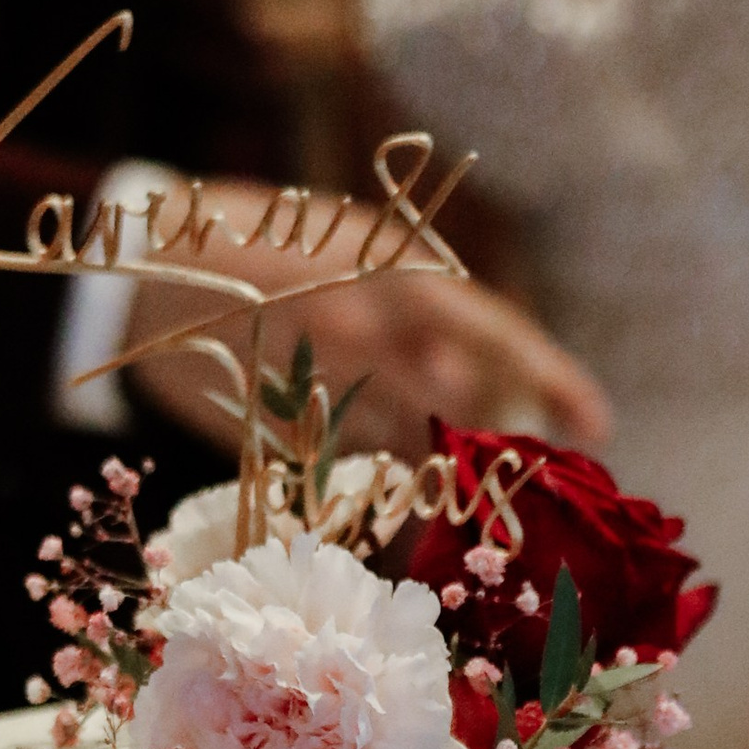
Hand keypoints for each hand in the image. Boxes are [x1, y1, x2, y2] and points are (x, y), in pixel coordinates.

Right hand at [116, 181, 609, 458]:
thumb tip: (481, 381)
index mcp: (393, 270)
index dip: (552, 381)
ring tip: (447, 483)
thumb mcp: (353, 251)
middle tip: (517, 474)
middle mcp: (364, 323)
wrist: (150, 268)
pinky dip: (377, 487)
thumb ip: (417, 311)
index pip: (496, 332)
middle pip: (460, 403)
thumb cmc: (269, 251)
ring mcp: (317, 377)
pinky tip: (388, 497)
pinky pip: (349, 472)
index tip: (599, 427)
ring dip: (433, 468)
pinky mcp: (276, 421)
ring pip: (406, 443)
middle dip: (492, 441)